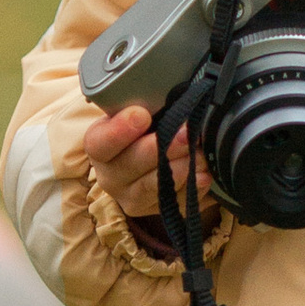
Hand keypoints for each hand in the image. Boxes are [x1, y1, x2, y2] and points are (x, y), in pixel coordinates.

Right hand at [79, 101, 212, 228]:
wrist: (145, 158)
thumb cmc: (142, 129)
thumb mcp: (136, 111)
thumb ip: (147, 104)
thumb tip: (178, 95)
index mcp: (100, 145)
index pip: (100, 142)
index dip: (119, 130)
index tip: (141, 114)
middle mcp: (111, 175)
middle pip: (130, 165)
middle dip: (160, 148)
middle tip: (185, 134)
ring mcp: (132, 196)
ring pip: (153, 186)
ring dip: (180, 169)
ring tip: (201, 154)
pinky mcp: (154, 210)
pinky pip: (174, 202)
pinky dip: (192, 188)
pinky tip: (204, 176)